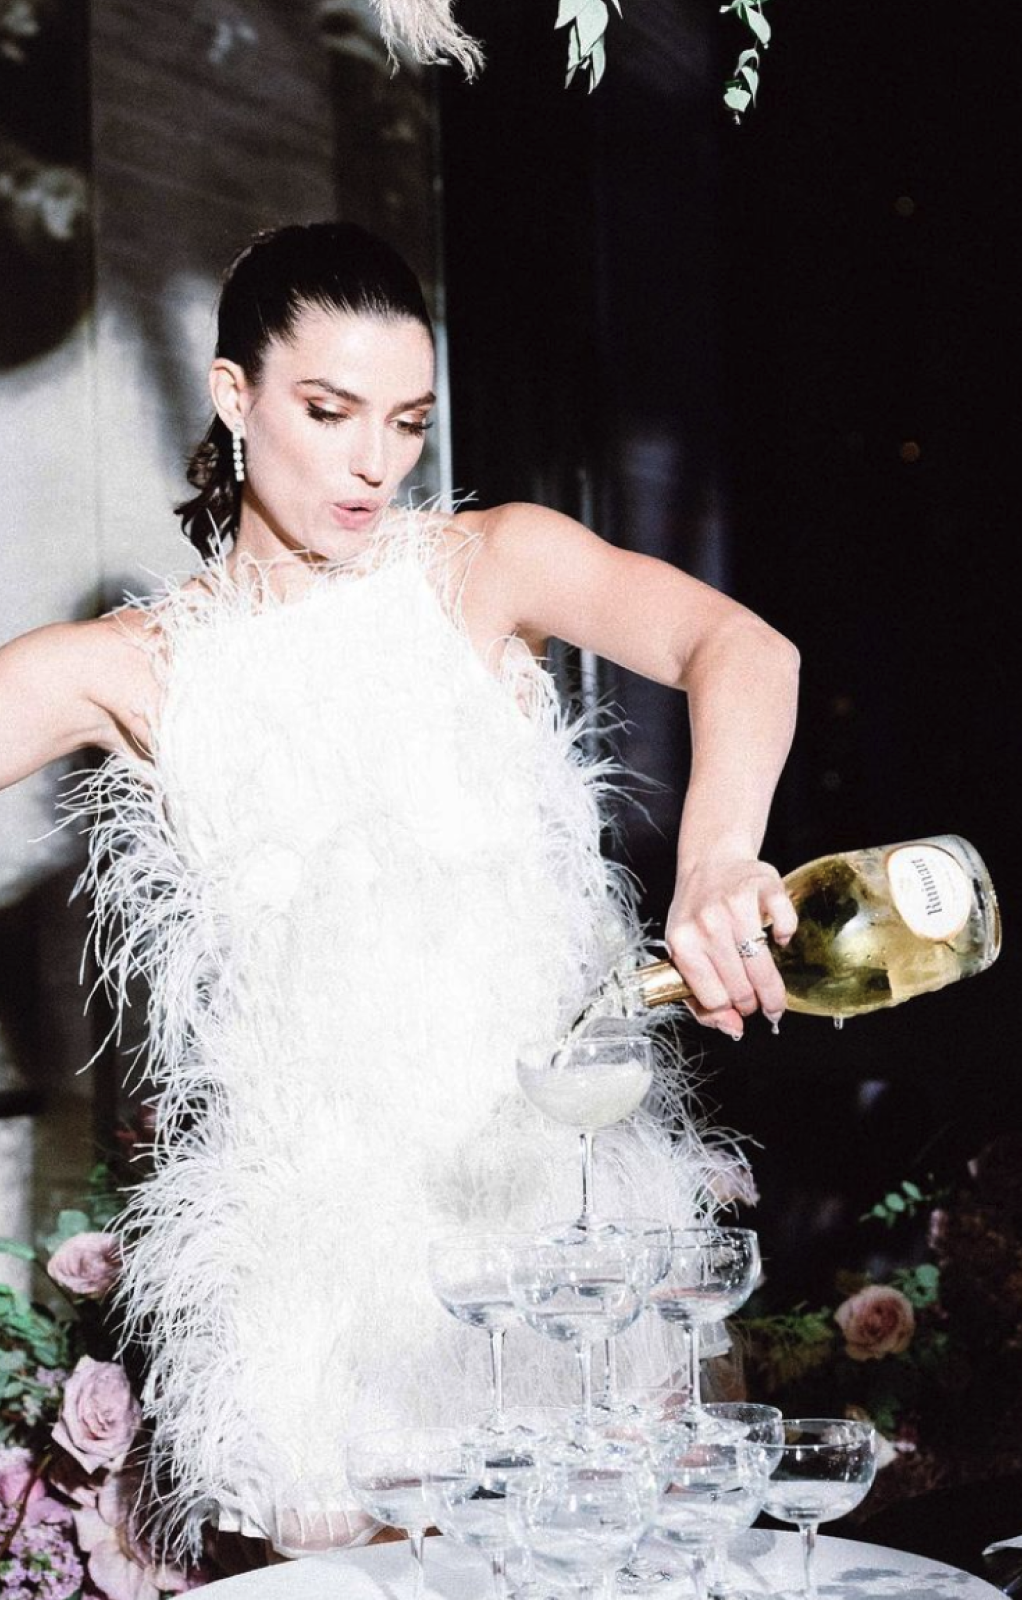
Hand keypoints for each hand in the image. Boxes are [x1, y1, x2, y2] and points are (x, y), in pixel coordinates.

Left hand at [664, 859, 797, 1038]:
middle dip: (754, 1003)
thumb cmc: (697, 912)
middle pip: (741, 988)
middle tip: (758, 1001)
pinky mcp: (764, 888)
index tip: (739, 1007)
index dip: (730, 1009)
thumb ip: (699, 999)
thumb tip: (733, 1029)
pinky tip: (776, 938)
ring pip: (763, 968)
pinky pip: (787, 927)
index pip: (714, 999)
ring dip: (773, 989)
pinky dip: (786, 937)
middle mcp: (707, 924)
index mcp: (682, 944)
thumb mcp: (684, 952)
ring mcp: (735, 905)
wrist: (710, 861)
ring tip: (773, 993)